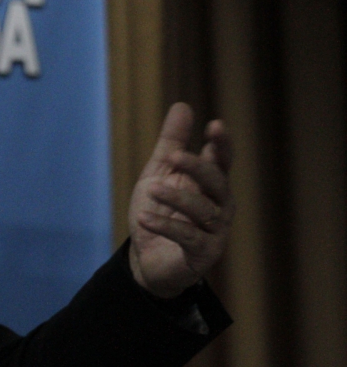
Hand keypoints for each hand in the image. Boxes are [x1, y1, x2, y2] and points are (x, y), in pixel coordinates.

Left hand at [129, 102, 235, 297]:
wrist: (146, 260)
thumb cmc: (159, 213)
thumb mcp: (158, 174)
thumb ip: (170, 143)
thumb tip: (182, 105)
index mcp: (210, 184)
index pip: (222, 160)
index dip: (221, 144)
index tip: (215, 125)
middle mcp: (219, 205)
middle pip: (217, 181)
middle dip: (198, 167)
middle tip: (175, 156)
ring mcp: (215, 231)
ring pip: (203, 210)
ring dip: (177, 197)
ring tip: (153, 189)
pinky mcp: (204, 253)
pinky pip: (188, 237)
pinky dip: (165, 226)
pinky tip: (144, 218)